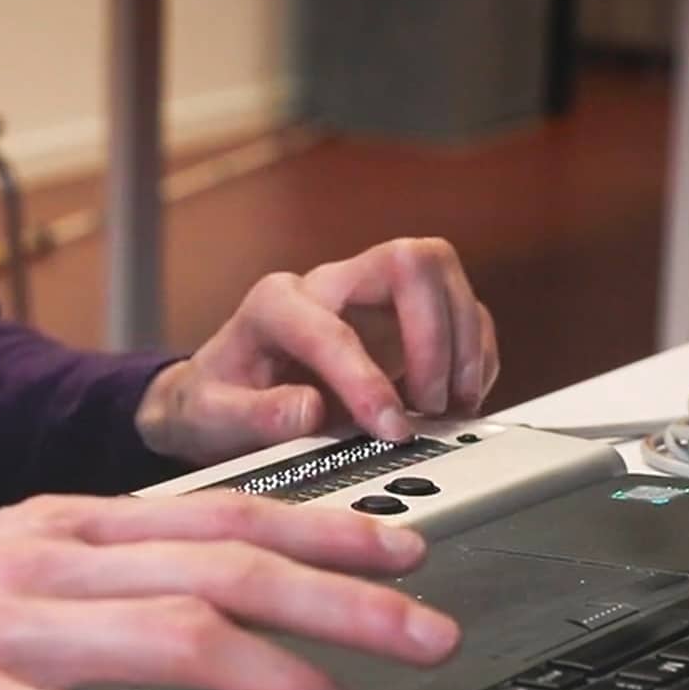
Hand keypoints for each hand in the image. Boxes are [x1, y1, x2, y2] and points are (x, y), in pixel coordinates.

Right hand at [0, 492, 459, 689]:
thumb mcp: (5, 564)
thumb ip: (103, 574)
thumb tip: (209, 601)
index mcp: (64, 523)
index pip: (223, 515)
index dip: (327, 534)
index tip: (408, 557)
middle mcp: (47, 558)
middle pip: (226, 568)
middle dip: (345, 604)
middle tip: (428, 638)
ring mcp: (1, 622)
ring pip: (174, 638)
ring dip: (279, 684)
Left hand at [134, 237, 498, 465]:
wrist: (224, 397)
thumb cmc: (218, 401)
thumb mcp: (215, 417)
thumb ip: (256, 416)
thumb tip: (306, 410)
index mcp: (275, 304)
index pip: (333, 326)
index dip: (366, 379)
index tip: (388, 427)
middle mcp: (329, 285)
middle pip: (409, 262)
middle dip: (434, 337)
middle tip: (429, 405)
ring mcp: (371, 295)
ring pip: (442, 276)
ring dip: (463, 344)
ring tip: (448, 408)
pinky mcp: (403, 317)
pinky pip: (459, 311)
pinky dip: (473, 355)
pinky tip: (458, 399)